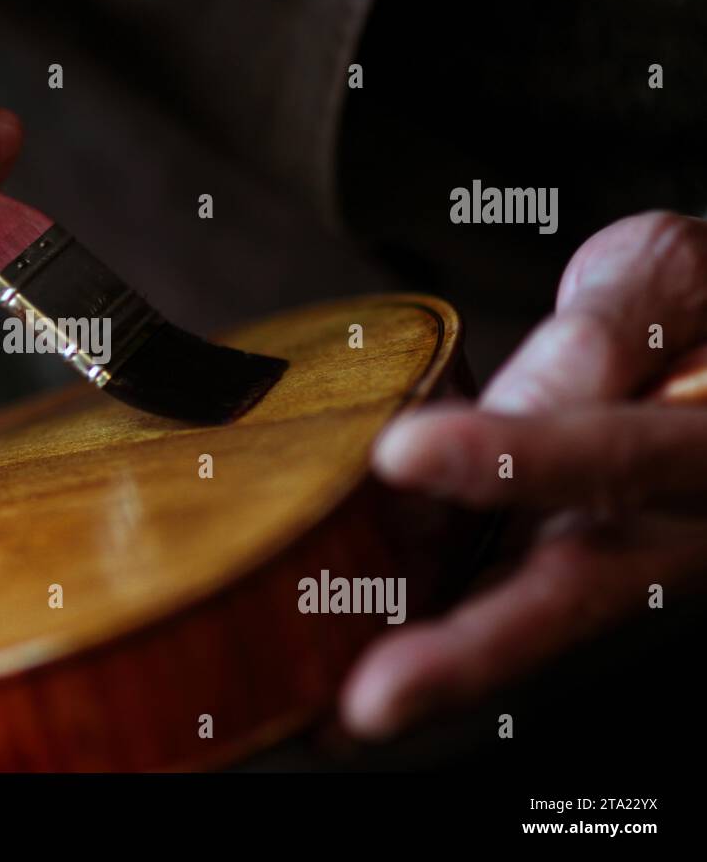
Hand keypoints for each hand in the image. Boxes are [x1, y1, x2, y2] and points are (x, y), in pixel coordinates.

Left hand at [344, 211, 706, 737]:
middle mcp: (659, 531)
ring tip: (324, 709)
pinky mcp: (556, 570)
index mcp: (698, 453)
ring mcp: (606, 561)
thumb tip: (573, 366)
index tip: (402, 452)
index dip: (512, 457)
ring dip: (427, 675)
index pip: (615, 457)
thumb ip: (621, 324)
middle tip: (374, 697)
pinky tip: (335, 691)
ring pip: (518, 628)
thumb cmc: (688, 315)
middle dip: (467, 653)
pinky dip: (420, 654)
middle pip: (565, 599)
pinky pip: (486, 614)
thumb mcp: (672, 285)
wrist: (697, 349)